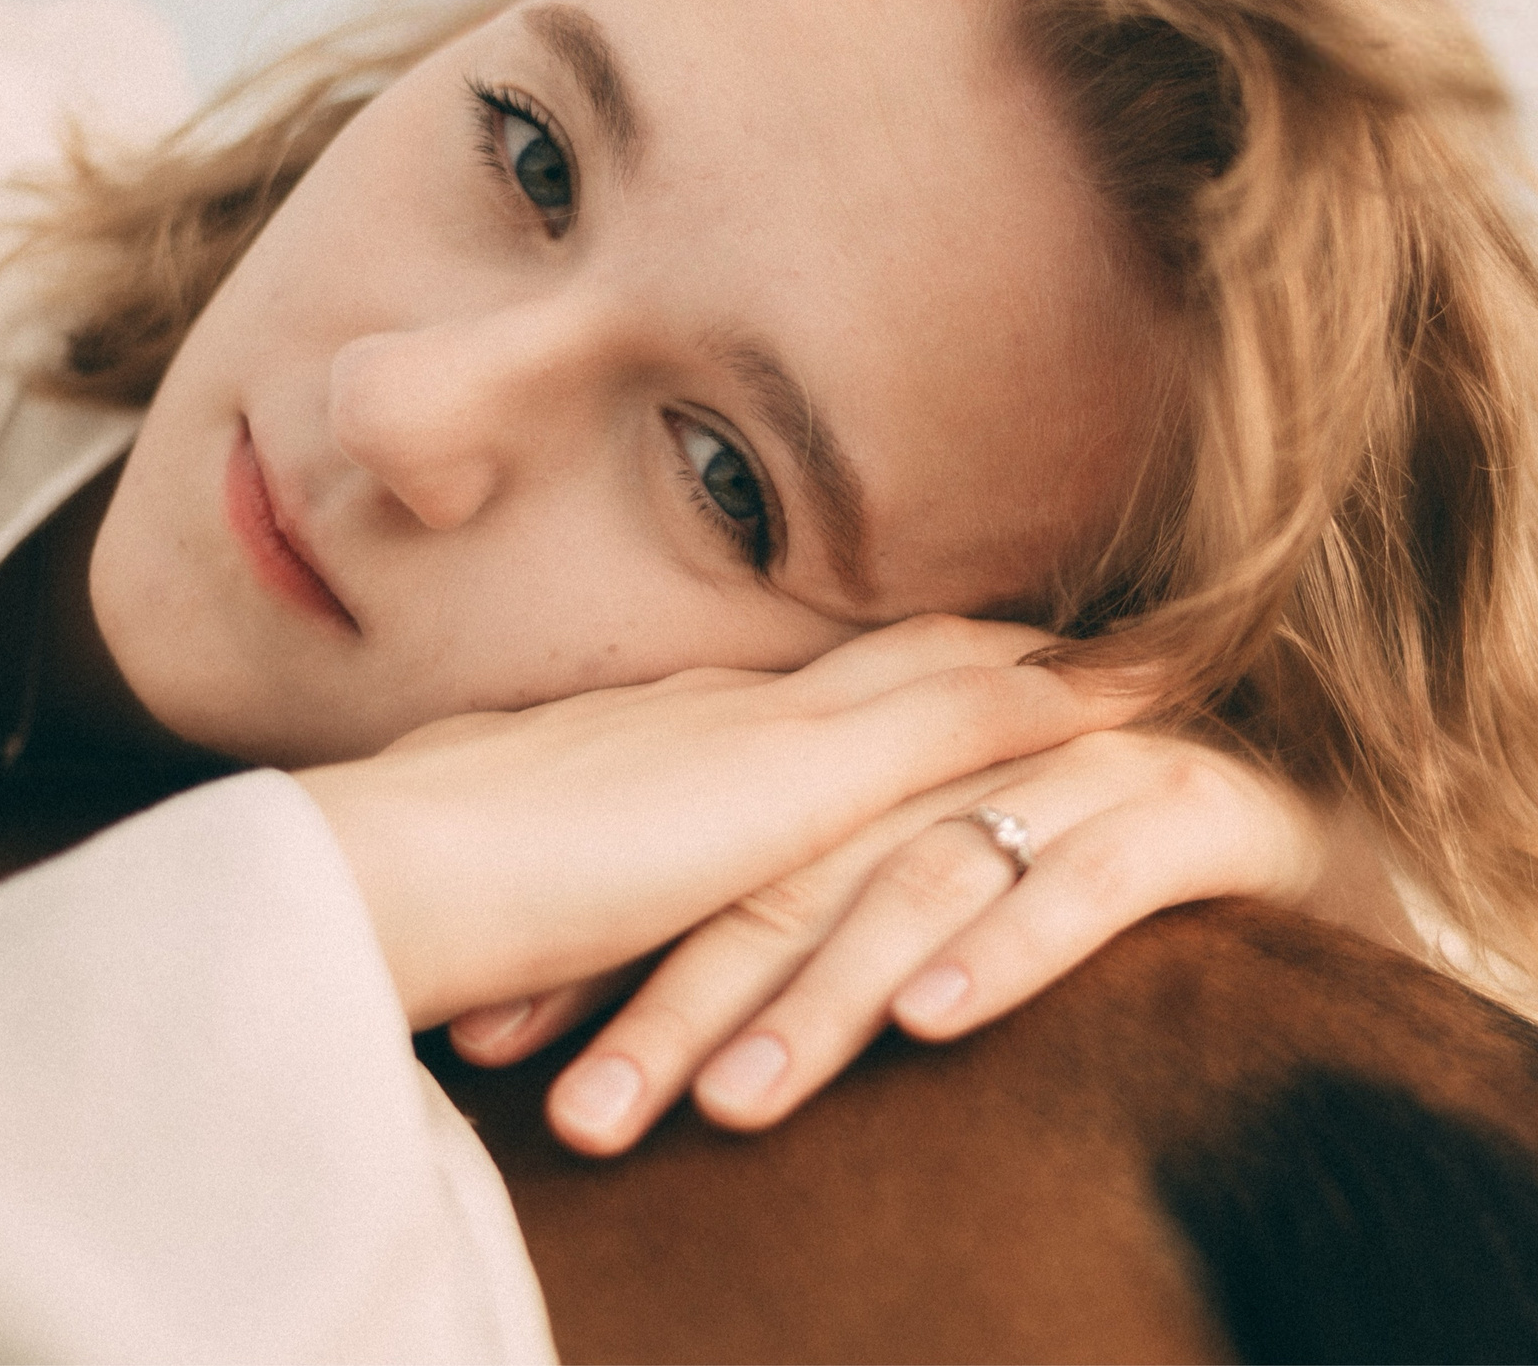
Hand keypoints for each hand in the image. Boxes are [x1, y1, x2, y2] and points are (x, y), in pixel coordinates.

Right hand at [295, 615, 1139, 1029]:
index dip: (905, 666)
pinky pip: (970, 717)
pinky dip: (1062, 701)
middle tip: (1113, 630)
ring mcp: (775, 732)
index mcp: (669, 734)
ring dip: (1059, 660)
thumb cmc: (409, 891)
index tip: (983, 655)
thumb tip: (558, 907)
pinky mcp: (803, 778)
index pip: (820, 687)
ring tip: (1166, 646)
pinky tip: (1147, 696)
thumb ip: (562, 876)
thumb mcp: (512, 878)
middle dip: (1004, 642)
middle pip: (902, 654)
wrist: (371, 874)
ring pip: (954, 667)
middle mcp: (736, 710)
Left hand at [447, 727, 1416, 1153]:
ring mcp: (1095, 770)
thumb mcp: (957, 914)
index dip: (621, 948)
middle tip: (587, 1112)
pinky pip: (1097, 877)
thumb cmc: (1129, 902)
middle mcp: (986, 756)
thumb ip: (836, 941)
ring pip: (932, 873)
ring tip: (736, 1104)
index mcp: (908, 768)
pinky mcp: (1207, 808)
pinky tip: (941, 1024)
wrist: (1345, 851)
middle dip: (688, 991)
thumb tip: (669, 1043)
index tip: (504, 1053)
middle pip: (807, 864)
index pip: (737, 855)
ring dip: (828, 990)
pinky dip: (1014, 946)